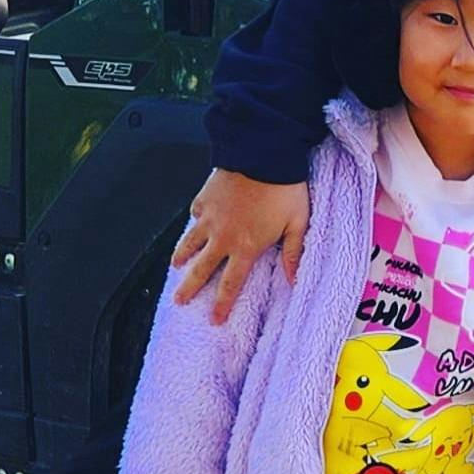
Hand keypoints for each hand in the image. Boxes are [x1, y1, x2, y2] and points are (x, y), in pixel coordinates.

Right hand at [169, 168, 313, 324]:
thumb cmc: (284, 189)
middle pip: (201, 270)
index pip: (231, 284)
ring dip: (182, 257)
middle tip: (179, 301)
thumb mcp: (297, 223)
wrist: (262, 155)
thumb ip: (293, 253)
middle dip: (189, 288)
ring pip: (190, 243)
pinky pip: (195, 214)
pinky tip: (193, 224)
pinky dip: (193, 222)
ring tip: (175, 267)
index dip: (222, 304)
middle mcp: (222, 237)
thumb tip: (294, 279)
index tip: (214, 319)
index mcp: (246, 247)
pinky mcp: (204, 198)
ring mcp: (209, 218)